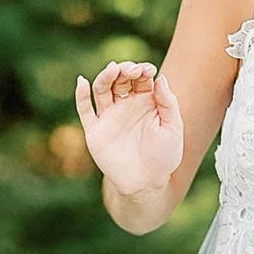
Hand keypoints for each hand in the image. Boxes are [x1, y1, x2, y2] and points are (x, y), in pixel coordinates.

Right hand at [75, 62, 183, 195]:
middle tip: (131, 69)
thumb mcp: (173, 128)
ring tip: (113, 70)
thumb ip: (168, 103)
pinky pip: (84, 110)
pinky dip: (80, 95)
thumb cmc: (163, 156)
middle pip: (120, 79)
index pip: (141, 78)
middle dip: (124, 70)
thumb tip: (160, 78)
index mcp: (145, 101)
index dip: (142, 70)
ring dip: (105, 76)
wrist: (146, 184)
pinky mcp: (95, 131)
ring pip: (101, 89)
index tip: (148, 70)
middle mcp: (125, 105)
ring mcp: (109, 117)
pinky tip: (82, 82)